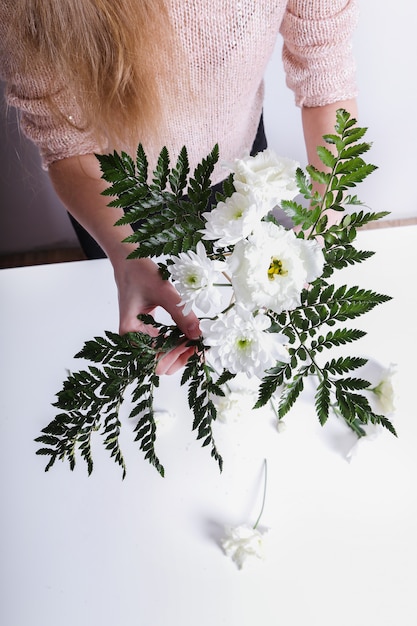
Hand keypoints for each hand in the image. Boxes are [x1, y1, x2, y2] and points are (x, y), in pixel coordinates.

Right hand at [114, 256, 200, 374]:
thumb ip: (181, 314)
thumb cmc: (140, 272)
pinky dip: (177, 342)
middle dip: (180, 358)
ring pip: (163, 356)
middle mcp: (133, 338)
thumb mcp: (164, 292)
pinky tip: (190, 334)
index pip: (154, 359)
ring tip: (197, 340)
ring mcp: (141, 335)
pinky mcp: (148, 329)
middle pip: (158, 364)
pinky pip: (164, 344)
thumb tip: (198, 335)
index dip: (176, 356)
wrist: (129, 259)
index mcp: (130, 333)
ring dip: (180, 351)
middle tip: (199, 345)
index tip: (194, 346)